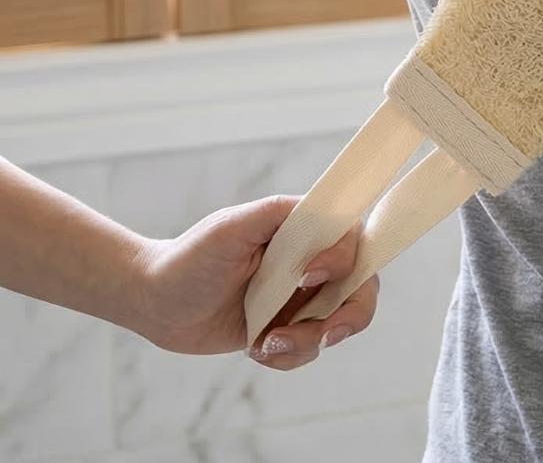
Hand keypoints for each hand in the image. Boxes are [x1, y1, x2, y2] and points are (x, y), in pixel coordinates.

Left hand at [132, 194, 378, 369]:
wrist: (154, 302)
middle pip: (361, 286)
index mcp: (305, 231)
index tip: (305, 275)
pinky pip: (308, 350)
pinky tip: (257, 349)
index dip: (343, 261)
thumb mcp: (234, 226)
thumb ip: (281, 212)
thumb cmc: (191, 256)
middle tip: (326, 334)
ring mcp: (299, 299)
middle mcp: (311, 263)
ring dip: (307, 341)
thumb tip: (327, 218)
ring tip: (267, 344)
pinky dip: (288, 357)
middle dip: (350, 316)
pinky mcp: (283, 329)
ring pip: (336, 324)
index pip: (354, 240)